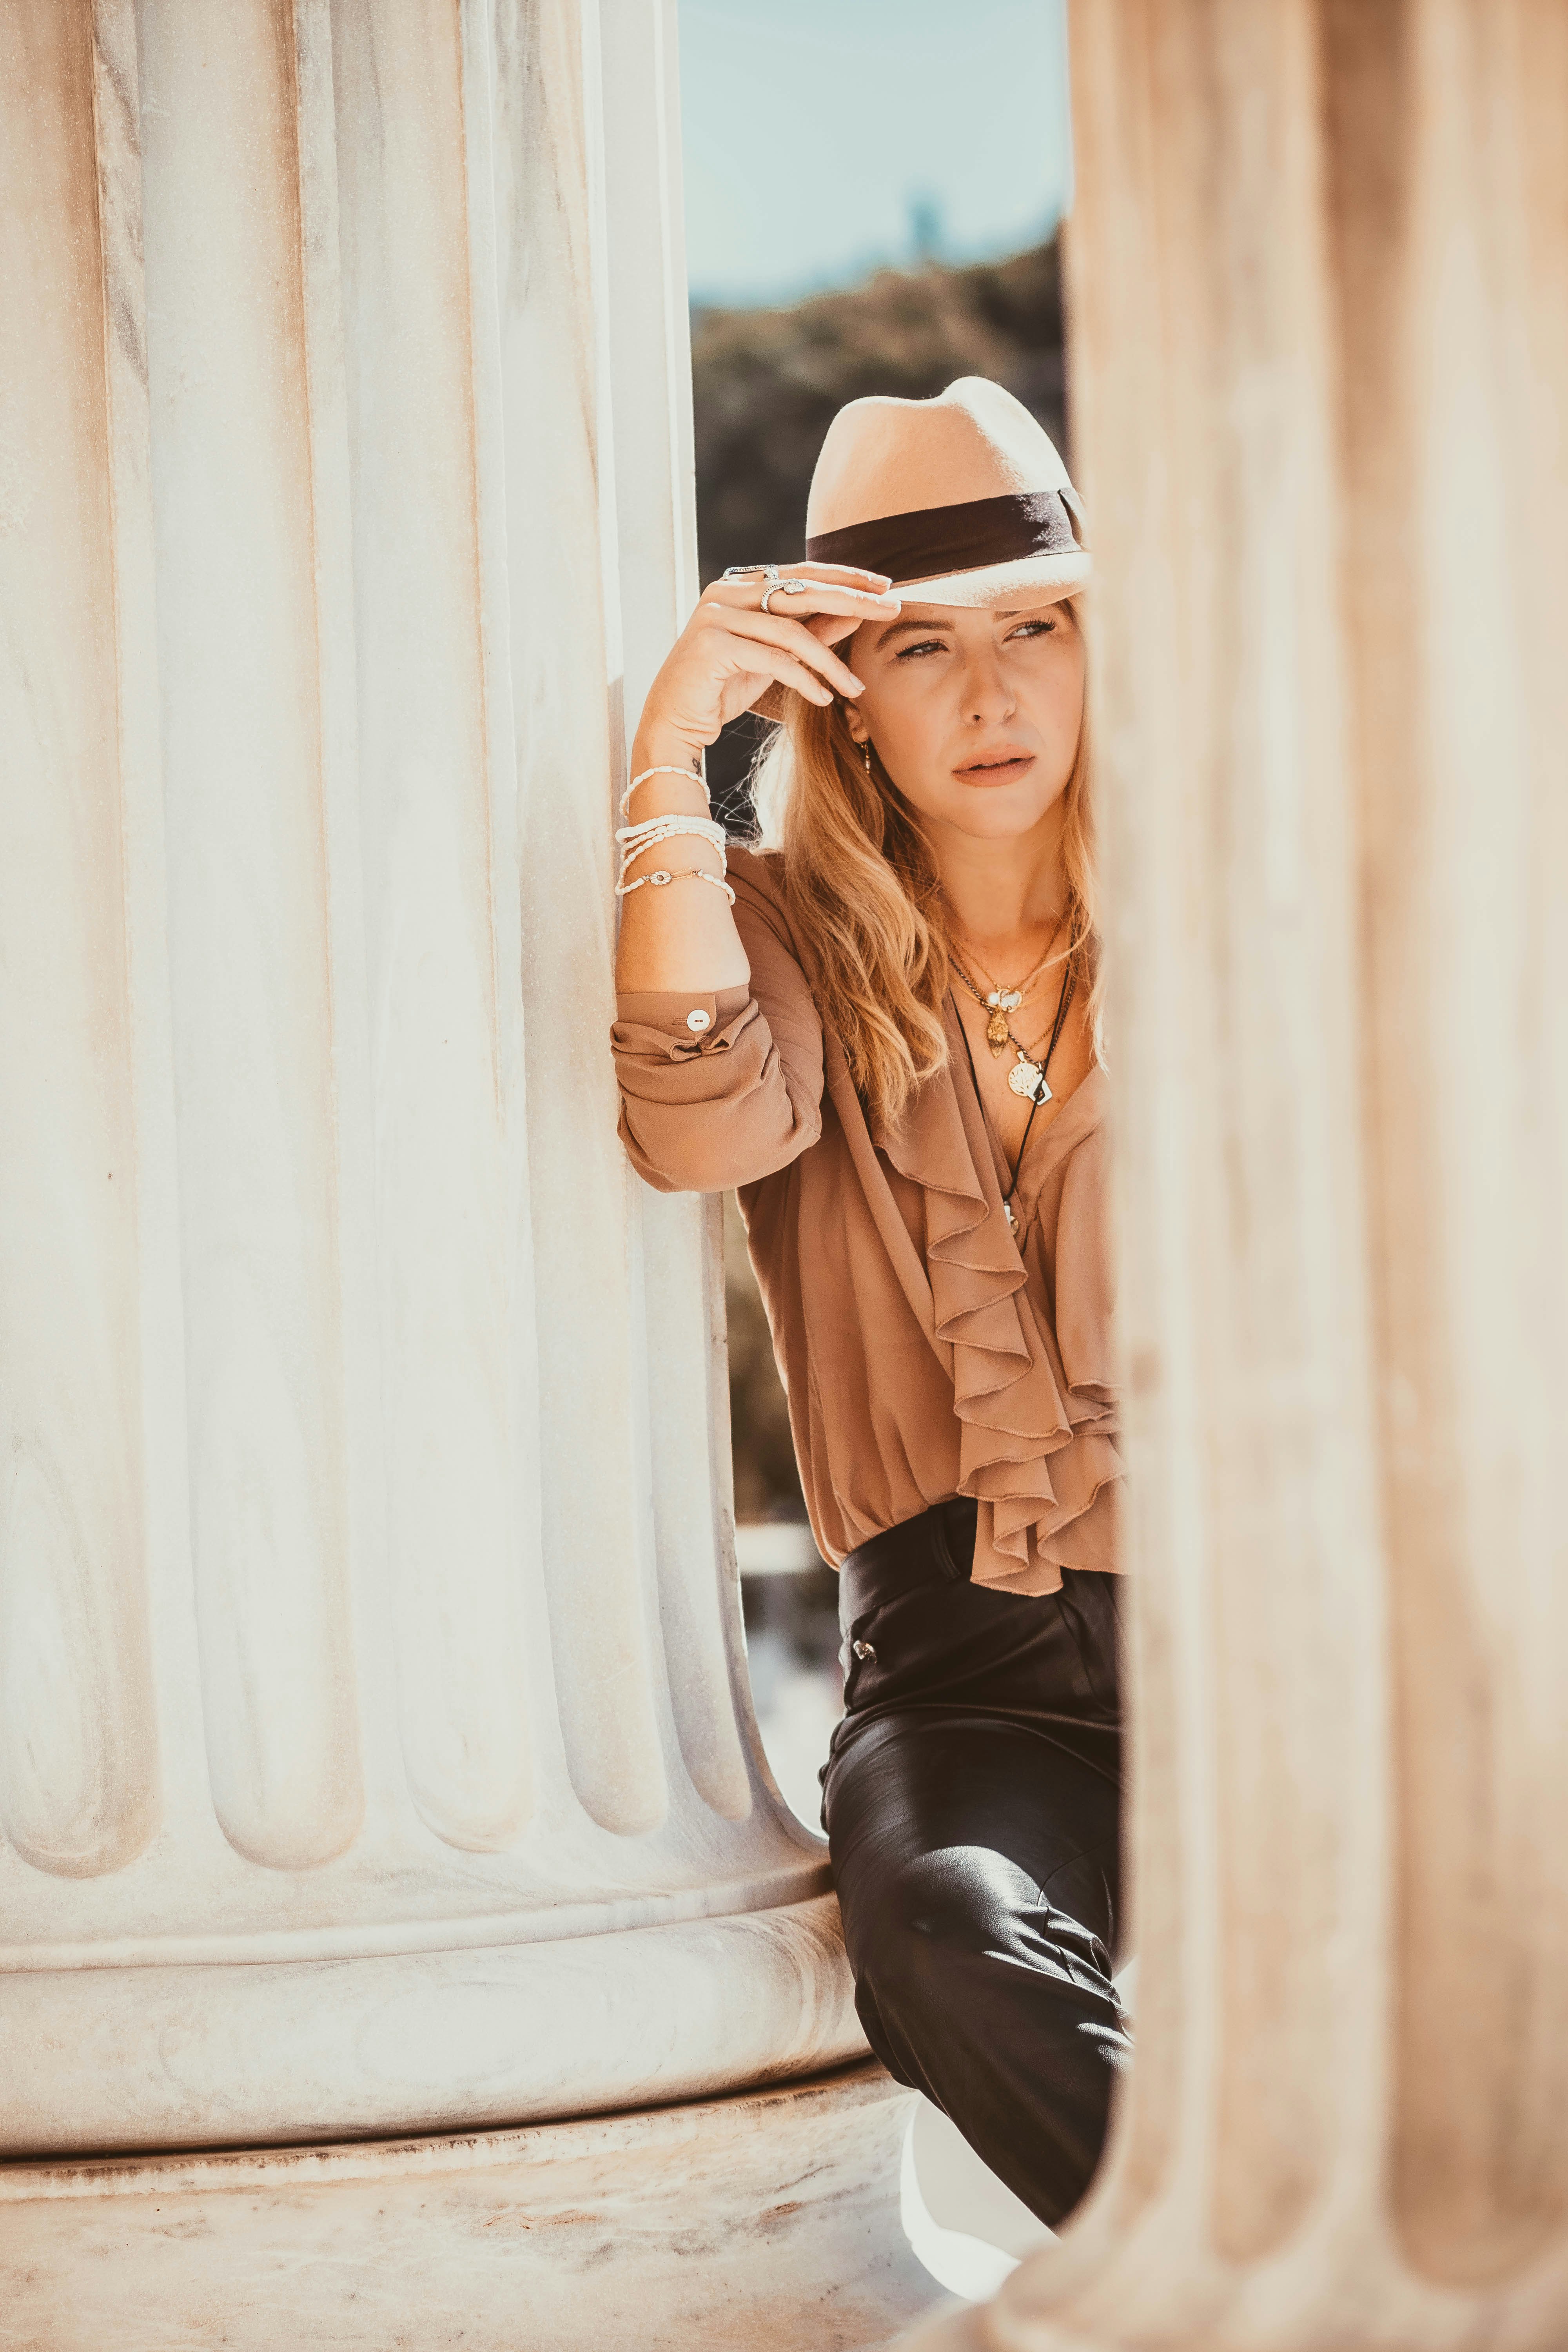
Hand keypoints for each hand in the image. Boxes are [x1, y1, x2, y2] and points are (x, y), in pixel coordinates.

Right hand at [636, 565, 901, 752]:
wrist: (674, 723)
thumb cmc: (722, 689)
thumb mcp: (773, 658)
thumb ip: (808, 633)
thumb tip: (853, 615)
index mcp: (739, 585)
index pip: (801, 573)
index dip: (844, 577)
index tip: (885, 586)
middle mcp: (725, 592)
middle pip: (801, 590)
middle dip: (852, 600)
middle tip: (893, 609)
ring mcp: (715, 616)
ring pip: (791, 631)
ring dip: (830, 661)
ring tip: (856, 687)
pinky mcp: (711, 646)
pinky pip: (773, 660)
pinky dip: (804, 680)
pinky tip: (825, 698)